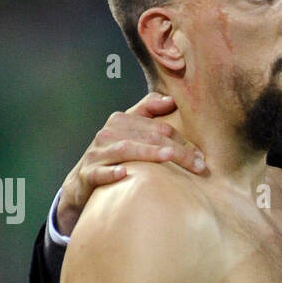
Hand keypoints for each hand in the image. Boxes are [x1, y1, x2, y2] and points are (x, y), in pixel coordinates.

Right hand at [55, 93, 206, 235]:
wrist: (80, 183)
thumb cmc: (113, 156)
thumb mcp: (127, 131)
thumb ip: (146, 111)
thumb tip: (170, 99)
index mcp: (120, 122)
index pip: (157, 127)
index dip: (181, 139)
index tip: (201, 155)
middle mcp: (108, 135)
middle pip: (147, 137)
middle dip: (176, 150)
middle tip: (198, 164)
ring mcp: (96, 154)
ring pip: (126, 150)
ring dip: (149, 154)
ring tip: (169, 157)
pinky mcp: (87, 175)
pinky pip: (99, 173)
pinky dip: (111, 173)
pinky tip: (125, 174)